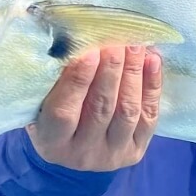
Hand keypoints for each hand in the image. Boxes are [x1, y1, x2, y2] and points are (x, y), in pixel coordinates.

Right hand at [26, 45, 162, 170]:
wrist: (73, 148)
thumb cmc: (51, 113)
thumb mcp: (43, 101)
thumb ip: (55, 79)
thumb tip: (79, 41)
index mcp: (52, 141)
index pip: (64, 112)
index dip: (78, 81)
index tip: (90, 52)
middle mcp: (82, 153)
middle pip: (101, 108)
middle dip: (111, 70)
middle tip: (117, 41)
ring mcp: (111, 154)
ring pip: (127, 111)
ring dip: (133, 74)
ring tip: (135, 45)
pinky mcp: (135, 150)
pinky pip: (149, 116)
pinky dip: (152, 87)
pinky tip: (152, 61)